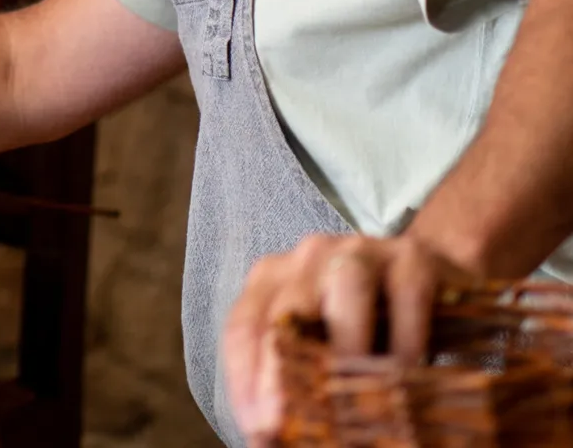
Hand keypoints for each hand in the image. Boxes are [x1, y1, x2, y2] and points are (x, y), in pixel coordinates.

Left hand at [224, 234, 471, 443]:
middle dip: (285, 371)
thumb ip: (297, 384)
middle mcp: (308, 258)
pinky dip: (406, 336)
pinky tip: (409, 371)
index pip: (243, 326)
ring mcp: (360, 251)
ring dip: (349, 346)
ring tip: (358, 396)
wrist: (437, 281)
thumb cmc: (370, 326)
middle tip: (292, 422)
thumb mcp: (325, 350)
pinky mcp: (413, 258)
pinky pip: (407, 293)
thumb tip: (269, 441)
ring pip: (345, 288)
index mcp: (274, 280)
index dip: (245, 380)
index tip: (259, 427)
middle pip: (285, 310)